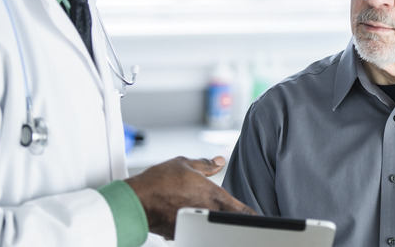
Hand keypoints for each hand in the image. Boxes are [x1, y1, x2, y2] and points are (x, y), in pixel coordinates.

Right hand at [124, 156, 255, 238]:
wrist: (137, 201)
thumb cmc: (158, 182)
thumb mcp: (184, 164)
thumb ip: (205, 164)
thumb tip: (219, 161)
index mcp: (214, 196)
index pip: (242, 211)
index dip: (251, 215)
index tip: (256, 217)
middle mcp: (208, 212)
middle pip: (229, 221)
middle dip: (231, 218)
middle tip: (231, 215)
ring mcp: (195, 226)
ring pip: (210, 227)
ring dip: (210, 221)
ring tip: (201, 212)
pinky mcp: (181, 234)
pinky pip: (193, 230)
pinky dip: (193, 226)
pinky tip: (183, 216)